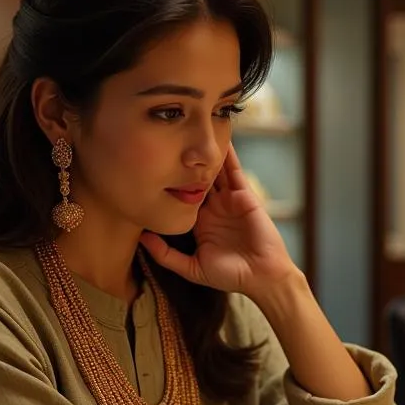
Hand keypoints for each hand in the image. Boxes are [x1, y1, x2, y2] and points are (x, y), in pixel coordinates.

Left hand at [140, 147, 297, 296]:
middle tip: (164, 139)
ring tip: (190, 129)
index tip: (147, 166)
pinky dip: (228, 155)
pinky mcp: (243, 195)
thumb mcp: (192, 268)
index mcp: (199, 222)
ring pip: (213, 171)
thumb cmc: (230, 275)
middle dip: (183, 162)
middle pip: (195, 179)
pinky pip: (233, 171)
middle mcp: (213, 208)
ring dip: (204, 154)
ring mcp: (228, 199)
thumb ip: (166, 255)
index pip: (180, 197)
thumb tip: (141, 239)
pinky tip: (219, 138)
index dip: (167, 183)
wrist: (262, 276)